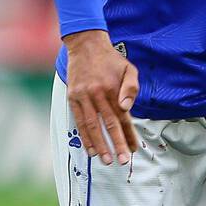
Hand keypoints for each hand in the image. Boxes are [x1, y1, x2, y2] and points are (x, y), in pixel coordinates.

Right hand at [64, 29, 139, 165]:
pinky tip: (90, 149)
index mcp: (113, 89)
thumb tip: (127, 108)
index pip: (123, 117)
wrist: (86, 44)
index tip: (133, 150)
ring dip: (99, 145)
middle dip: (116, 144)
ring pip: (92, 125)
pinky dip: (84, 136)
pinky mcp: (73, 97)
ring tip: (106, 160)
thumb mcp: (129, 69)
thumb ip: (131, 88)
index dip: (128, 135)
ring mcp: (84, 96)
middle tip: (121, 161)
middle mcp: (98, 94)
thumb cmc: (111, 60)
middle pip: (108, 124)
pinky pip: (78, 120)